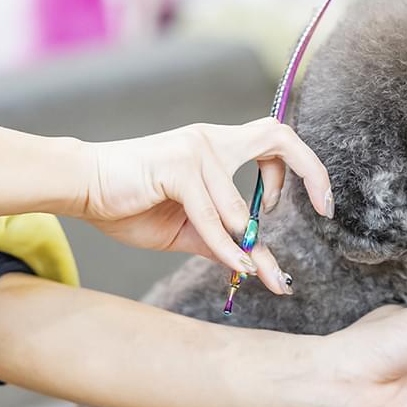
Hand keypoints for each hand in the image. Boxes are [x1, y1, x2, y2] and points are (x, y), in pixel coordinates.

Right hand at [80, 118, 331, 293]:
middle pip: (278, 136)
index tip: (318, 204)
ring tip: (249, 266)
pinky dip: (224, 246)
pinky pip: (211, 216)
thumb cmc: (134, 203)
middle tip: (323, 208)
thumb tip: (263, 269)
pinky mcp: (175, 167)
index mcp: (218, 145)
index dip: (305, 169)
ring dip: (247, 244)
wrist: (83, 187)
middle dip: (311, 172)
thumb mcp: (192, 229)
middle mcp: (212, 139)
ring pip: (238, 206)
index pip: (277, 139)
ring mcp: (194, 149)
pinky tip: (234, 265)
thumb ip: (228, 242)